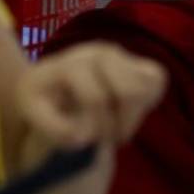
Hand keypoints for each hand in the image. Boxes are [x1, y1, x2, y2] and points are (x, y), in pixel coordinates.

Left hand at [13, 43, 166, 193]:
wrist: (54, 86)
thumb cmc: (44, 102)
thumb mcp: (35, 115)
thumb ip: (54, 128)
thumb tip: (82, 137)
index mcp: (70, 64)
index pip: (95, 99)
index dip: (93, 127)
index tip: (83, 141)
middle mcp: (97, 53)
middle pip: (129, 91)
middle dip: (119, 122)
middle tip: (105, 137)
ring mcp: (121, 55)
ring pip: (147, 85)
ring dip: (134, 116)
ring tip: (115, 126)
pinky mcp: (136, 61)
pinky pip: (158, 80)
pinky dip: (148, 103)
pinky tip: (127, 113)